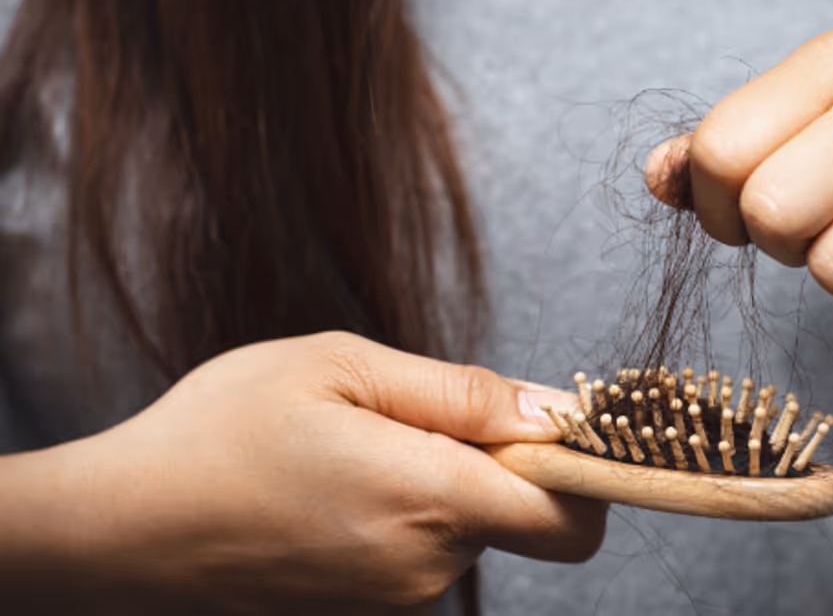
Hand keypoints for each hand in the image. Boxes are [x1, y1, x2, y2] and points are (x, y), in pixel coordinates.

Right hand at [5, 332, 603, 613]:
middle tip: (412, 417)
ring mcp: (395, 598)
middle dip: (496, 462)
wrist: (119, 528)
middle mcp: (425, 566)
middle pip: (522, 515)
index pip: (573, 516)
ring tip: (356, 447)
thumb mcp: (342, 368)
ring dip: (441, 483)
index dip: (585, 468)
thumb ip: (461, 393)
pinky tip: (339, 484)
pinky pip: (423, 551)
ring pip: (468, 529)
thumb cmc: (220, 432)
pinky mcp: (367, 609)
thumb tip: (552, 410)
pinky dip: (407, 512)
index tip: (556, 424)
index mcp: (430, 499)